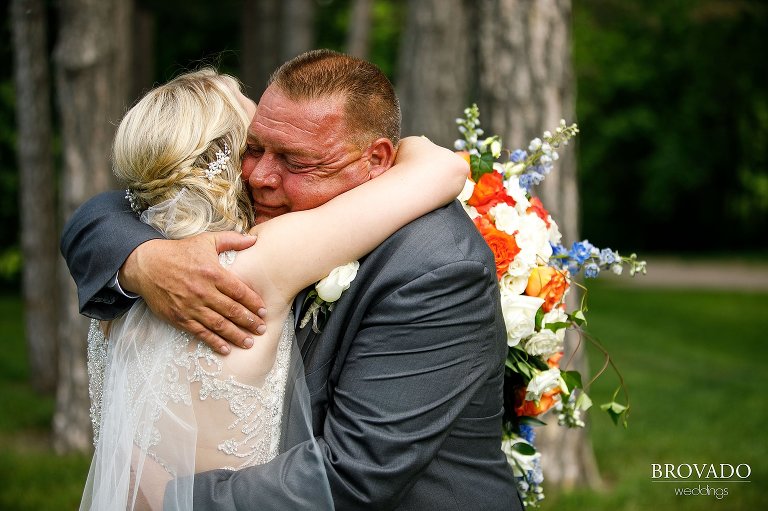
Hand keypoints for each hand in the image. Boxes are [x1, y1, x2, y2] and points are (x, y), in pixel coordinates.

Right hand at [119, 231, 266, 353]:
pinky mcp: (179, 317)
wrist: (147, 265)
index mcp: (212, 272)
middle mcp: (203, 291)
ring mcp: (191, 306)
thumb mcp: (206, 240)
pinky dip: (214, 342)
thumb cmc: (179, 252)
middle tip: (261, 329)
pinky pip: (200, 332)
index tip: (264, 311)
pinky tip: (225, 349)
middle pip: (232, 310)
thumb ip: (232, 240)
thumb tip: (254, 239)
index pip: (239, 291)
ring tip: (249, 342)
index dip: (253, 303)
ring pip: (219, 324)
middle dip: (249, 321)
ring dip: (236, 335)